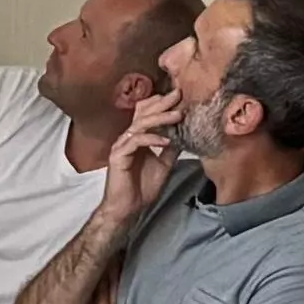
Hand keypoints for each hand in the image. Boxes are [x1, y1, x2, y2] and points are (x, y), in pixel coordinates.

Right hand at [99, 90, 181, 220]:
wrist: (128, 208)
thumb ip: (171, 149)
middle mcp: (128, 138)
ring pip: (140, 124)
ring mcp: (122, 145)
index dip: (161, 103)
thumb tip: (185, 136)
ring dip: (160, 119)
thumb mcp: (164, 165)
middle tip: (178, 95)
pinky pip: (136, 141)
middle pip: (144, 113)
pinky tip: (166, 141)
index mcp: (137, 138)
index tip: (180, 96)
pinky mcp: (118, 155)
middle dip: (162, 103)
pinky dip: (152, 139)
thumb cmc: (142, 188)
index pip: (147, 113)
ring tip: (177, 116)